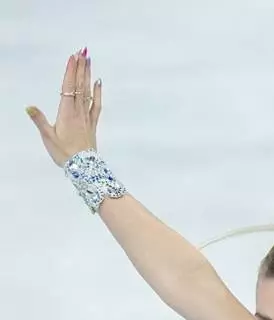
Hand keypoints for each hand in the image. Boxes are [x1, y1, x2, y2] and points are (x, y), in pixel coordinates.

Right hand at [26, 49, 102, 165]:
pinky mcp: (92, 123)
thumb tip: (29, 107)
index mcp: (66, 112)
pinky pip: (97, 105)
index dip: (71, 71)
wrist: (85, 168)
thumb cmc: (64, 153)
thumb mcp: (48, 137)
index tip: (73, 57)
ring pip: (88, 92)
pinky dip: (98, 92)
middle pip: (80, 85)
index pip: (68, 87)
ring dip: (88, 75)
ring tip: (88, 60)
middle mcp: (78, 111)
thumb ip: (39, 120)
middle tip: (82, 51)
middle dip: (80, 68)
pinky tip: (98, 82)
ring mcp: (87, 116)